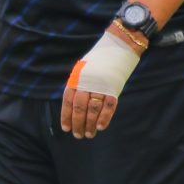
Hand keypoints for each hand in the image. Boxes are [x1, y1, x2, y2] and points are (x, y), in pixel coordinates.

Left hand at [60, 25, 143, 139]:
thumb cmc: (98, 62)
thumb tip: (73, 108)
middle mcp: (87, 83)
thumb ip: (78, 87)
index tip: (66, 128)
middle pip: (80, 108)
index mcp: (76, 78)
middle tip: (78, 135)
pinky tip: (100, 127)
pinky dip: (104, 118)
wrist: (117, 48)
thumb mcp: (82, 71)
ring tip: (89, 134)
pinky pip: (108, 106)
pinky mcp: (113, 88)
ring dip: (90, 124)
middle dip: (78, 124)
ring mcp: (100, 86)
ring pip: (93, 109)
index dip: (66, 116)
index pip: (68, 101)